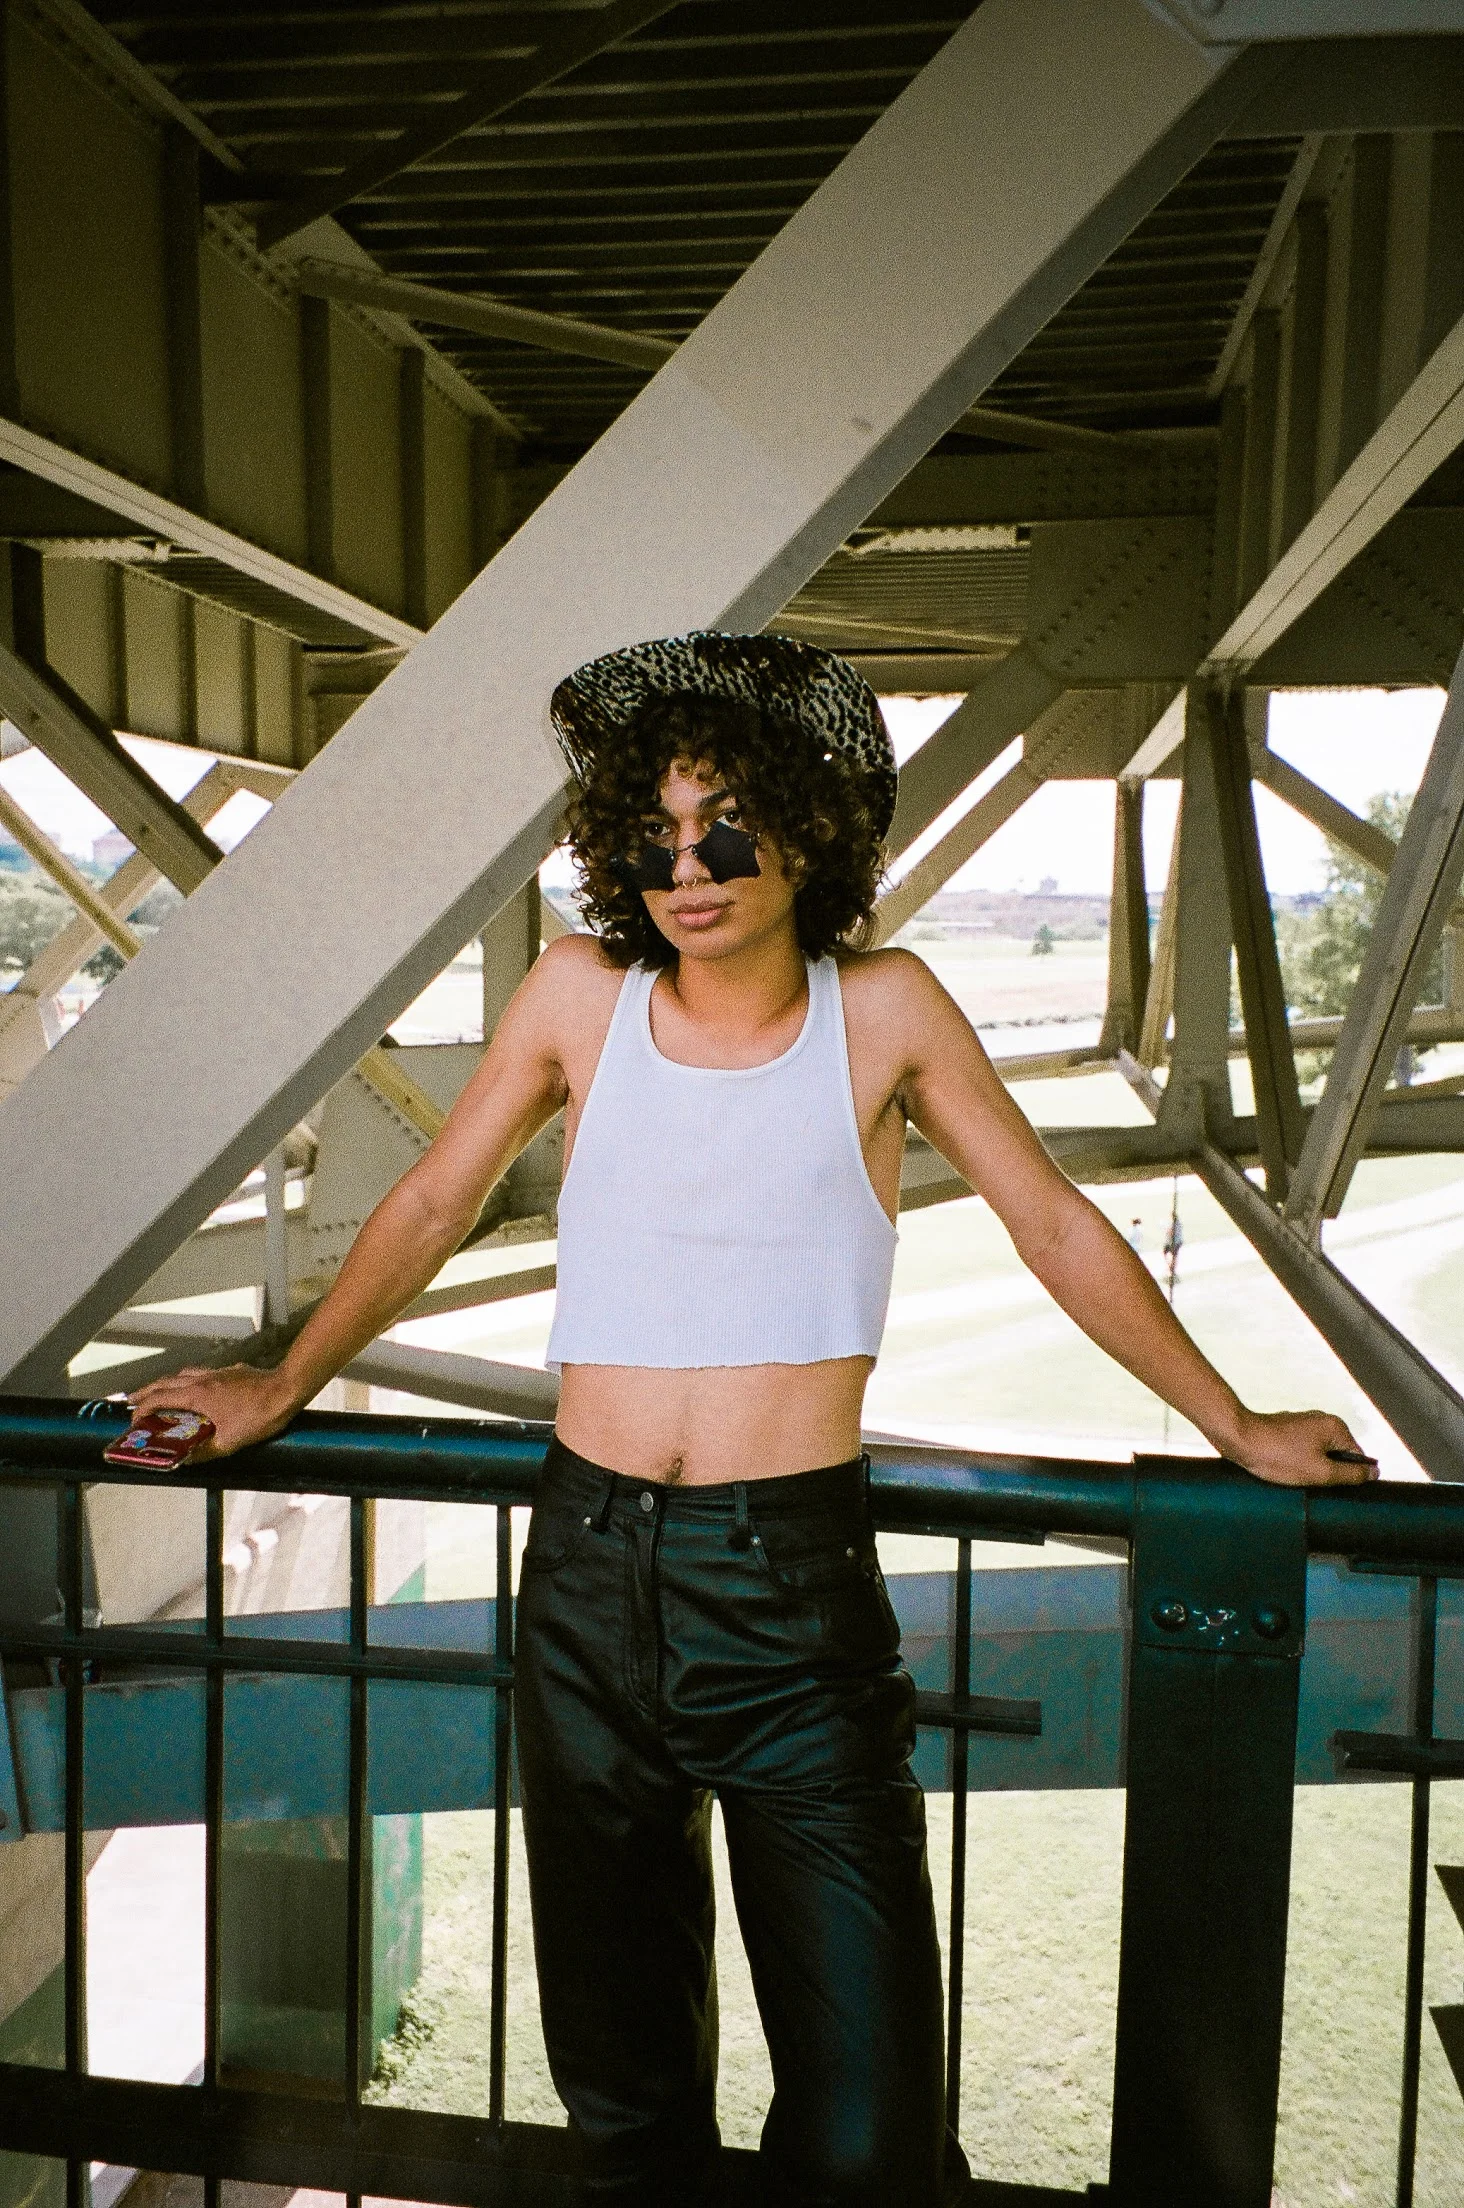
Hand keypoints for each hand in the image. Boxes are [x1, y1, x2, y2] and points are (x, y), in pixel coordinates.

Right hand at [125, 1363, 298, 1462]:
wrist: (288, 1388)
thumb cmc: (260, 1414)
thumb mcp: (230, 1442)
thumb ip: (204, 1452)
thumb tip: (186, 1461)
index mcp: (198, 1395)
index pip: (159, 1398)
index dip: (142, 1409)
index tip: (133, 1421)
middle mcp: (203, 1379)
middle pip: (166, 1382)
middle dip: (147, 1392)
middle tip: (133, 1402)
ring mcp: (218, 1372)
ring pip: (184, 1374)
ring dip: (167, 1384)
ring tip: (160, 1394)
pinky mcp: (232, 1371)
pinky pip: (203, 1373)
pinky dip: (190, 1381)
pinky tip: (197, 1390)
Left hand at [1225, 1407, 1378, 1487]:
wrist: (1239, 1439)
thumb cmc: (1278, 1456)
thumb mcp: (1321, 1473)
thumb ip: (1351, 1474)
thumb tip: (1374, 1473)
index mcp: (1335, 1427)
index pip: (1357, 1456)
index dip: (1351, 1475)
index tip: (1336, 1487)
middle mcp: (1322, 1420)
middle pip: (1338, 1455)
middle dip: (1329, 1472)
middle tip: (1315, 1484)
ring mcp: (1303, 1424)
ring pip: (1318, 1454)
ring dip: (1312, 1468)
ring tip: (1297, 1476)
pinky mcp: (1286, 1430)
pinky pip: (1302, 1450)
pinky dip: (1297, 1462)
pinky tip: (1286, 1470)